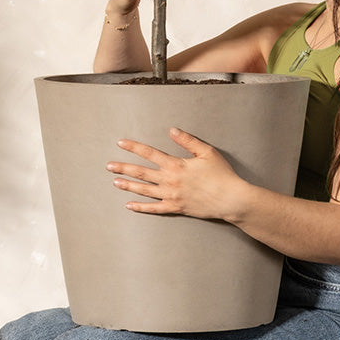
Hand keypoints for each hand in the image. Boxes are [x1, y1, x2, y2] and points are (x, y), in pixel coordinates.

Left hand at [106, 128, 246, 220]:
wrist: (230, 199)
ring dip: (128, 186)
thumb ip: (187, 140)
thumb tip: (172, 130)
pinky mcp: (176, 208)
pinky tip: (130, 205)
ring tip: (115, 182)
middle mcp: (170, 181)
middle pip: (141, 173)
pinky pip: (154, 209)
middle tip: (109, 166)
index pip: (149, 154)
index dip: (134, 148)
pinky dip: (141, 207)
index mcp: (176, 165)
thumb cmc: (221, 174)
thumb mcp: (206, 152)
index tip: (121, 143)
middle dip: (123, 168)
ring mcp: (171, 196)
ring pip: (144, 191)